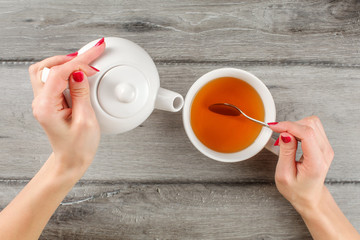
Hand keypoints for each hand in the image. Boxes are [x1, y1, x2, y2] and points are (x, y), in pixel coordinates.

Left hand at [29, 39, 105, 174]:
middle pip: (47, 67)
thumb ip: (81, 94)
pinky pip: (53, 79)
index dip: (78, 64)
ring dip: (65, 63)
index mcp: (46, 107)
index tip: (94, 61)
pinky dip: (65, 71)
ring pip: (46, 70)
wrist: (72, 161)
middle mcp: (40, 102)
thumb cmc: (78, 147)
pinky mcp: (51, 102)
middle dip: (70, 58)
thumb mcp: (86, 120)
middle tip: (90, 54)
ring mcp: (44, 101)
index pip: (58, 73)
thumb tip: (79, 73)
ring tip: (84, 60)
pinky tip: (78, 71)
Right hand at [269, 116, 333, 212]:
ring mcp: (326, 147)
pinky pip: (312, 127)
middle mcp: (325, 152)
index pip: (307, 133)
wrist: (309, 196)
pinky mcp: (323, 144)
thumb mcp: (284, 175)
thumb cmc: (296, 189)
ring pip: (312, 123)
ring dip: (295, 126)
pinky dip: (299, 128)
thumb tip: (285, 133)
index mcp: (316, 162)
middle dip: (291, 126)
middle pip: (310, 125)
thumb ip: (285, 153)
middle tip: (279, 136)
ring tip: (286, 139)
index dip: (288, 126)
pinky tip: (292, 138)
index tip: (274, 127)